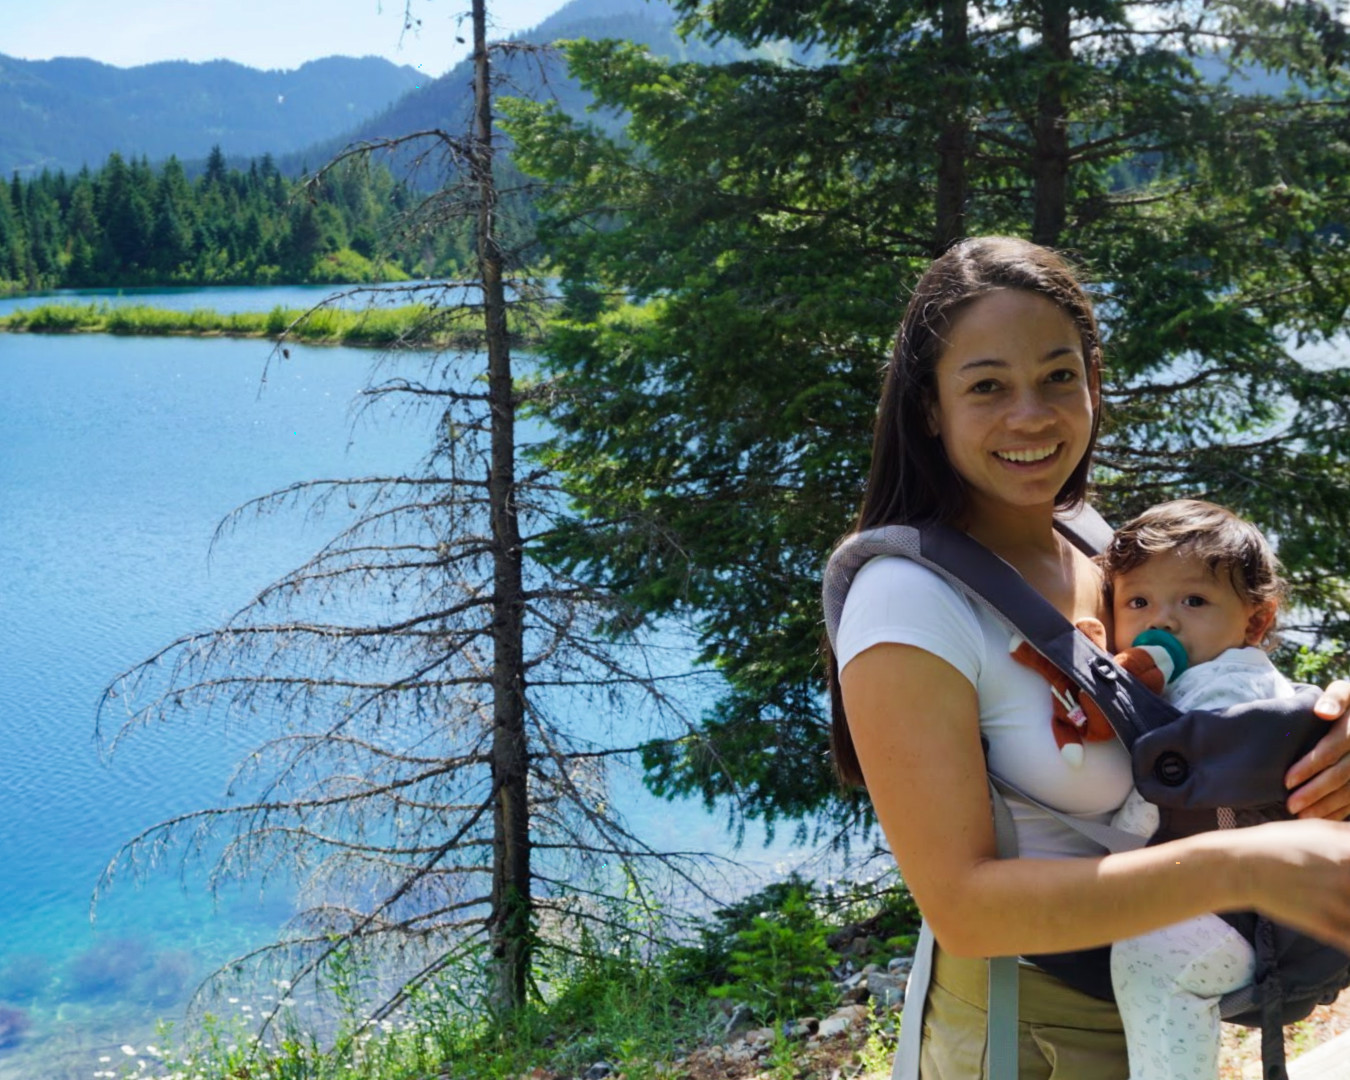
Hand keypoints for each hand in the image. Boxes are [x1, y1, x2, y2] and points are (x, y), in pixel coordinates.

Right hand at [1238, 818, 1349, 951]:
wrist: (1242, 866)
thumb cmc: (1276, 843)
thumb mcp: (1315, 829)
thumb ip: (1347, 835)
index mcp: (1349, 851)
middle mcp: (1348, 874)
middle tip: (1344, 893)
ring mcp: (1338, 902)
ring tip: (1342, 909)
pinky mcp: (1325, 925)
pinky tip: (1344, 933)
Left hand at [1285, 680, 1349, 819]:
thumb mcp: (1346, 692)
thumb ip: (1336, 698)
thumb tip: (1322, 711)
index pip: (1331, 750)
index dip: (1309, 766)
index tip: (1286, 781)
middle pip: (1341, 775)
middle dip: (1315, 792)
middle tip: (1290, 806)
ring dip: (1327, 806)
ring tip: (1302, 817)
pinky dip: (1341, 811)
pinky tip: (1323, 819)